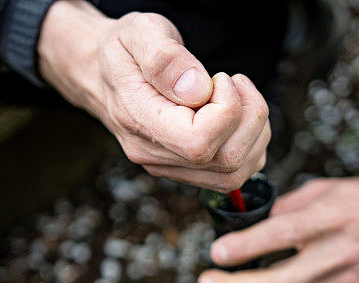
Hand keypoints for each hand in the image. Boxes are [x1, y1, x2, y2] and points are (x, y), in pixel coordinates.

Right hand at [38, 1, 269, 191]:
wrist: (103, 73)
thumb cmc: (124, 50)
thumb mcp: (138, 33)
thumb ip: (166, 59)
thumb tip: (199, 90)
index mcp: (140, 122)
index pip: (200, 143)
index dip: (227, 109)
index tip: (220, 78)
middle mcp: (154, 155)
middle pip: (226, 161)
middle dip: (249, 117)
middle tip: (235, 82)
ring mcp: (170, 167)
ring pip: (236, 172)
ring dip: (255, 132)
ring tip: (238, 95)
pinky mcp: (186, 169)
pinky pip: (234, 173)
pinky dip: (250, 143)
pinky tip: (236, 114)